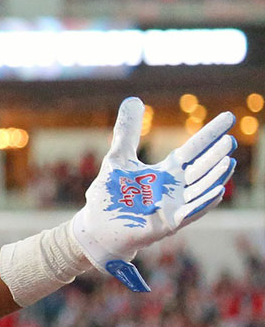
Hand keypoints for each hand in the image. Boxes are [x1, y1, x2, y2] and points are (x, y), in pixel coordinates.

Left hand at [70, 97, 236, 292]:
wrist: (96, 227)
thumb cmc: (109, 195)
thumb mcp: (118, 158)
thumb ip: (127, 131)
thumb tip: (133, 99)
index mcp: (167, 172)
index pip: (194, 149)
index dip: (210, 134)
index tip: (229, 117)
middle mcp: (175, 188)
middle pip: (201, 169)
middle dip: (216, 156)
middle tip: (230, 140)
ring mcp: (173, 206)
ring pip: (200, 190)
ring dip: (215, 178)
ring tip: (229, 162)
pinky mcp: (166, 224)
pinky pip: (189, 213)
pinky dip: (202, 204)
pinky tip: (217, 192)